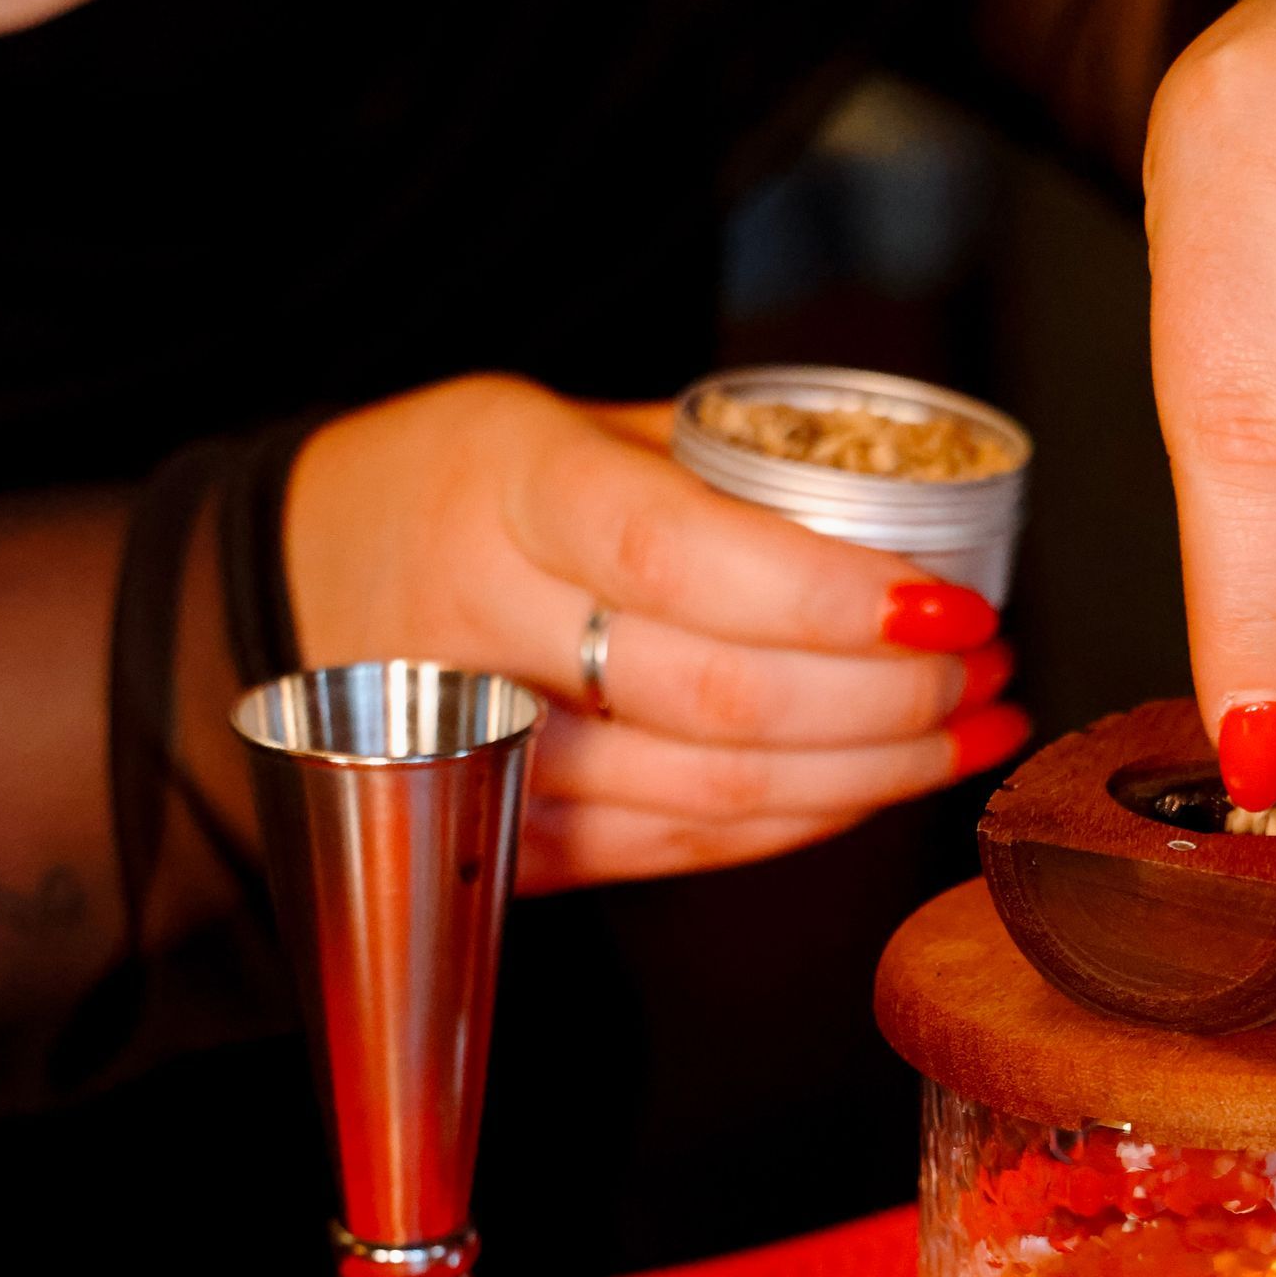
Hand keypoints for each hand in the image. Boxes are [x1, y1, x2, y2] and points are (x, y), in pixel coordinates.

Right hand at [284, 376, 1024, 883]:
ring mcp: (491, 756)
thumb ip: (713, 470)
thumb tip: (908, 508)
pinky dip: (811, 819)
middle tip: (988, 666)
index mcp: (503, 488)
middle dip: (893, 699)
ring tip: (976, 723)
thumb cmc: (456, 494)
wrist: (288, 593)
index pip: (685, 559)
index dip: (836, 598)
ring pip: (721, 795)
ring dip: (879, 772)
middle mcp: (483, 627)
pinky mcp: (512, 846)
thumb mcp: (558, 426)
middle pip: (724, 698)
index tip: (953, 604)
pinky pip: (693, 850)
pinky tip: (887, 779)